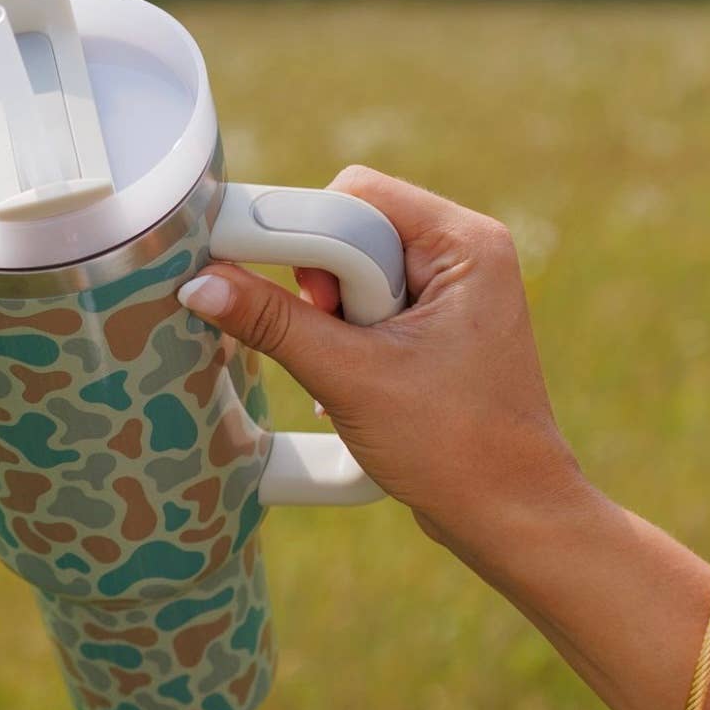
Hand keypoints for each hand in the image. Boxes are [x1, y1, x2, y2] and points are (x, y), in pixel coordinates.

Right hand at [177, 166, 585, 560]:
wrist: (510, 516)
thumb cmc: (453, 447)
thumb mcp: (350, 378)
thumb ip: (272, 323)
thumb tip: (199, 282)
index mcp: (466, 243)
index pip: (356, 193)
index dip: (309, 237)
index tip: (282, 291)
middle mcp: (467, 252)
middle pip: (353, 227)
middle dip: (325, 288)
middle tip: (336, 343)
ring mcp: (456, 289)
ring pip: (354, 269)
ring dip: (333, 320)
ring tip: (357, 373)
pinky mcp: (441, 324)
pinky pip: (370, 302)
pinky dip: (348, 339)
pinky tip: (358, 384)